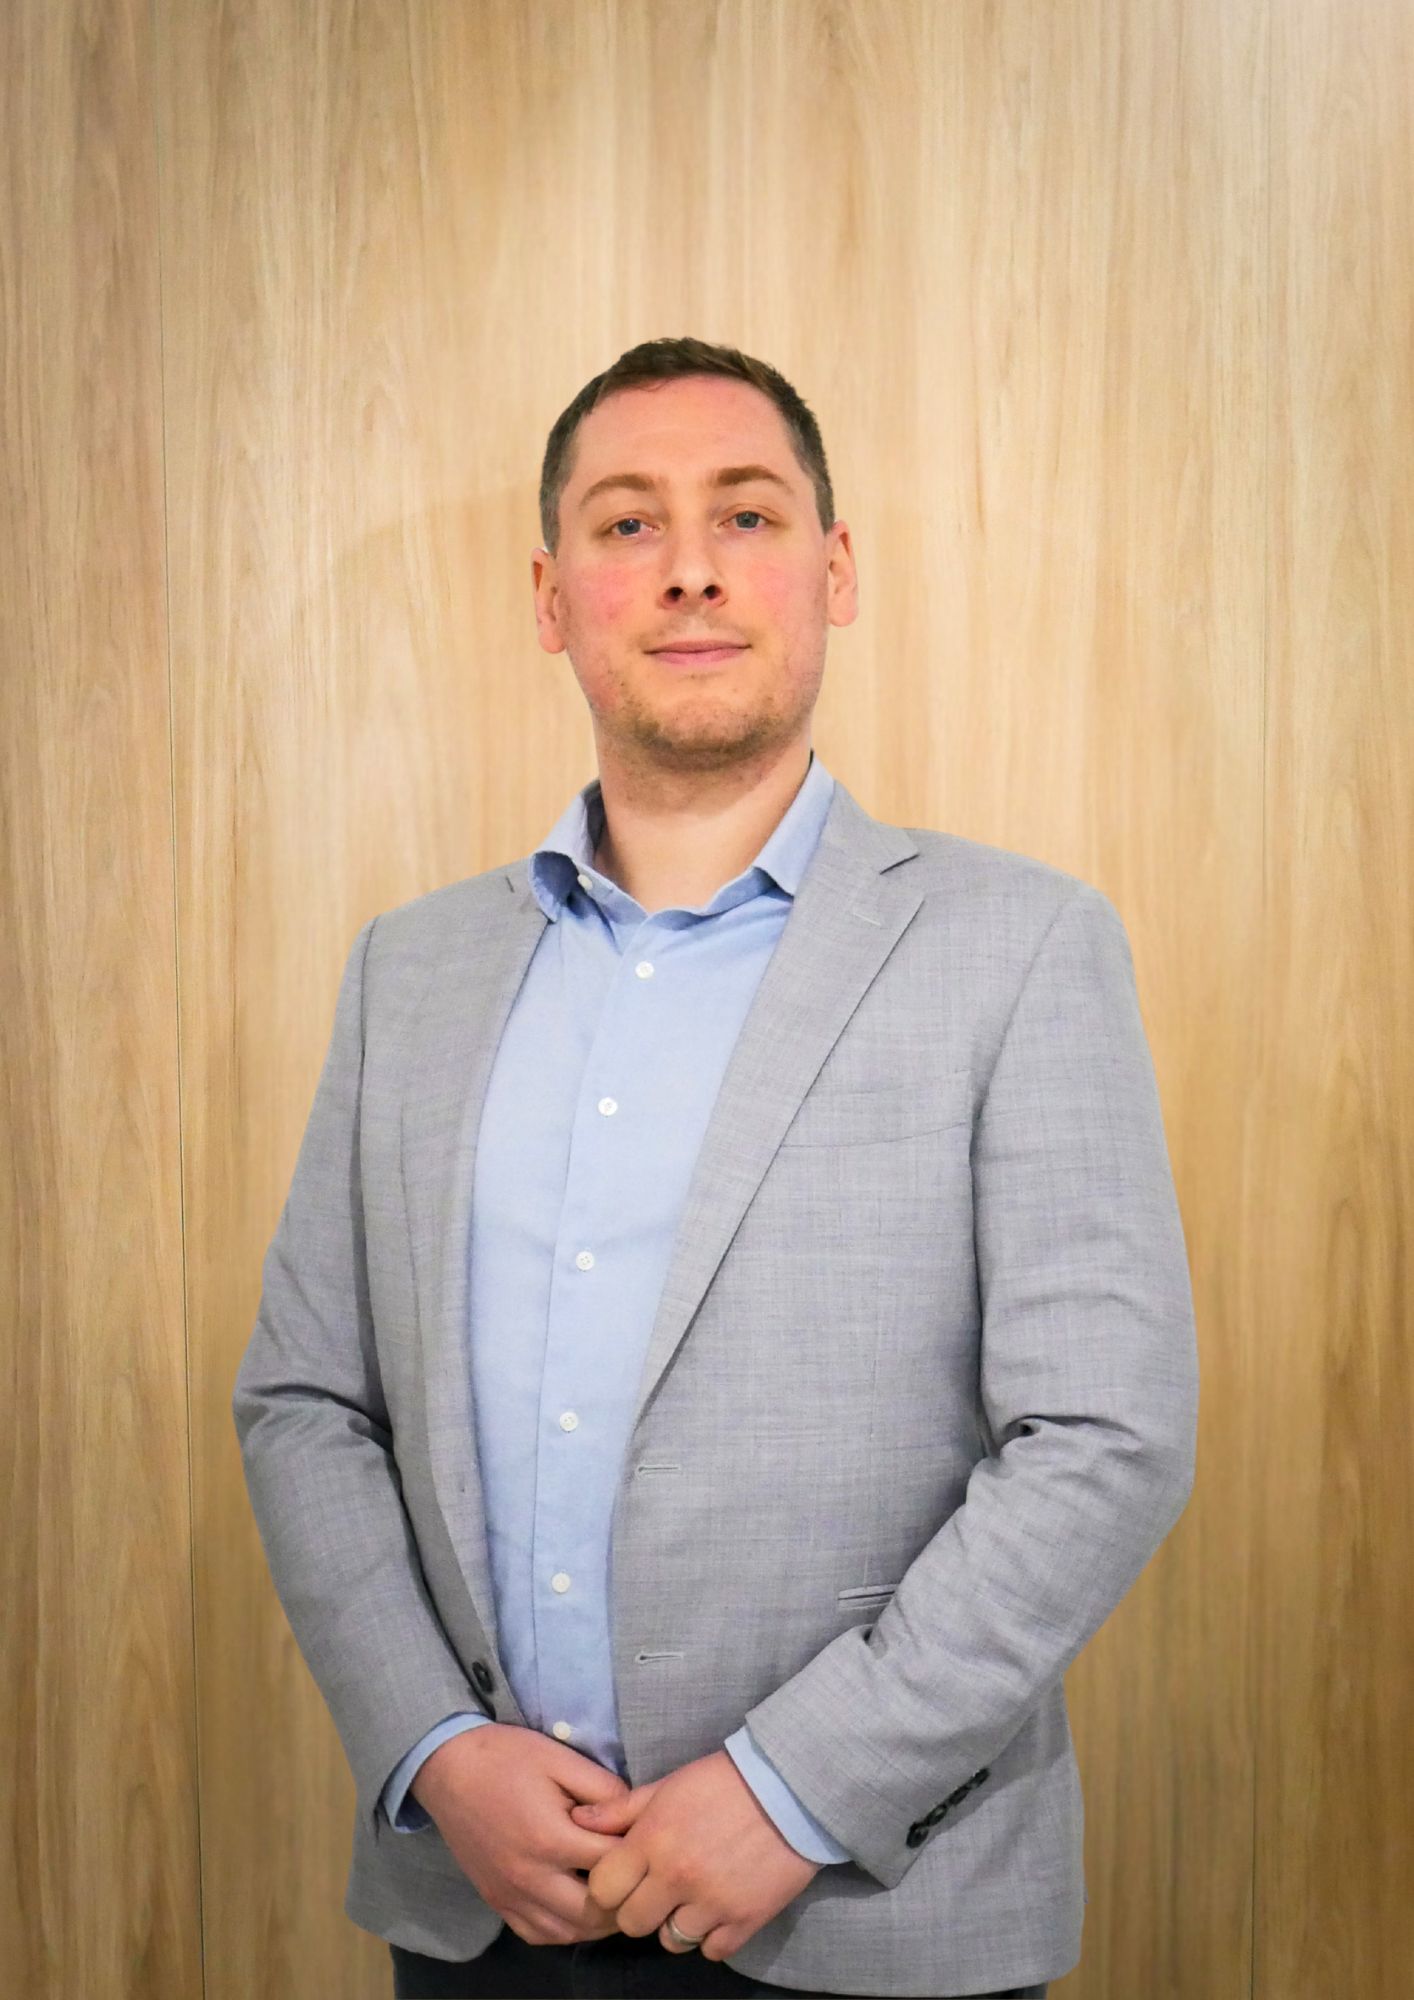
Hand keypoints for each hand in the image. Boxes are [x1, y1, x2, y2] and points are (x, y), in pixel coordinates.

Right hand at [411, 1723, 634, 1945]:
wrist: (448, 1768)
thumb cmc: (506, 1757)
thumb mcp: (560, 1759)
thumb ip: (602, 1789)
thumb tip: (634, 1815)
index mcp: (550, 1839)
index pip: (612, 1863)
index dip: (638, 1853)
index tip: (651, 1842)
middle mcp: (530, 1878)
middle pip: (594, 1912)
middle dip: (624, 1897)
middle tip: (640, 1876)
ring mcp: (510, 1895)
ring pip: (568, 1932)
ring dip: (598, 1922)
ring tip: (616, 1895)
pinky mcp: (496, 1902)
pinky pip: (538, 1934)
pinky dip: (564, 1930)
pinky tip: (578, 1908)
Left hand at [569, 1749, 822, 1960]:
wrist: (789, 1787)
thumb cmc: (722, 1781)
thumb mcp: (667, 1786)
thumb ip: (621, 1810)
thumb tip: (578, 1820)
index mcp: (652, 1841)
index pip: (603, 1889)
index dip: (609, 1885)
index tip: (624, 1877)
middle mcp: (676, 1877)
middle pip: (632, 1924)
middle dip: (639, 1908)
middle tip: (658, 1889)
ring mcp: (712, 1904)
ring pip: (671, 1941)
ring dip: (677, 1923)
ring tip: (693, 1897)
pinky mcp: (745, 1921)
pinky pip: (712, 1951)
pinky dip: (713, 1935)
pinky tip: (720, 1908)